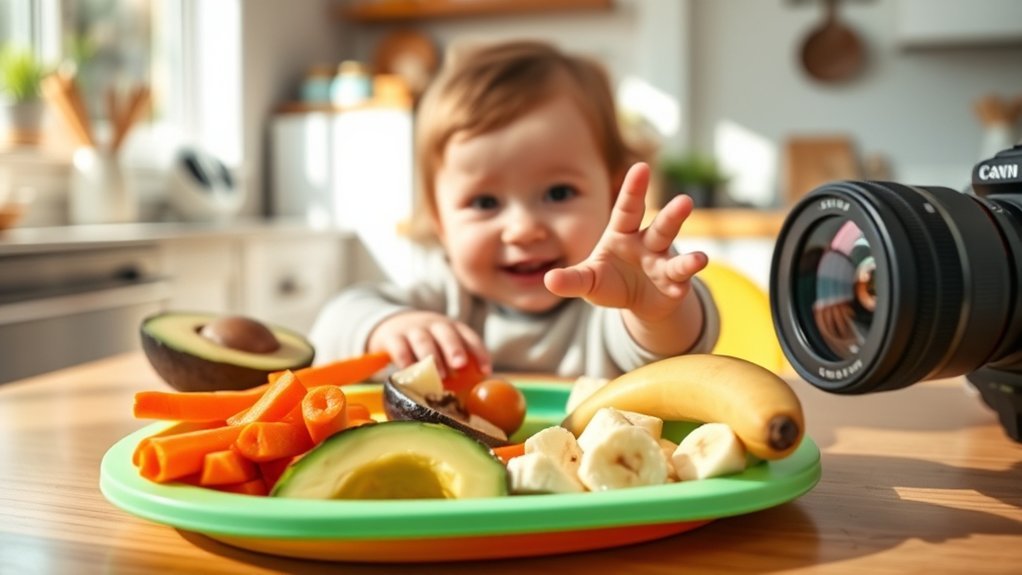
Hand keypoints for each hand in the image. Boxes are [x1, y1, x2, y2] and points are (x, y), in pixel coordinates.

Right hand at [367, 310, 490, 378]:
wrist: (392, 325)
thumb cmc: (425, 344)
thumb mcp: (442, 347)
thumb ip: (456, 365)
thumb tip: (475, 393)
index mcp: (451, 328)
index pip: (469, 337)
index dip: (479, 352)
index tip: (485, 370)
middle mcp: (433, 325)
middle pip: (446, 334)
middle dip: (454, 349)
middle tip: (460, 364)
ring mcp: (412, 330)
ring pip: (423, 340)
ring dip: (432, 356)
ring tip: (440, 374)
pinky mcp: (392, 338)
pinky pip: (399, 348)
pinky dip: (405, 359)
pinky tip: (411, 372)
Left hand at [544, 162, 707, 322]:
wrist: (635, 302)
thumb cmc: (609, 281)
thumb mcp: (588, 280)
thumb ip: (572, 279)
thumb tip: (549, 280)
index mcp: (623, 233)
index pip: (628, 209)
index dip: (634, 189)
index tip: (640, 166)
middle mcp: (648, 244)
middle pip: (661, 227)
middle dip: (673, 215)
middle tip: (686, 201)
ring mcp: (664, 264)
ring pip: (675, 258)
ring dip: (687, 259)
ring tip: (699, 259)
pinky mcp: (675, 285)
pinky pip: (679, 284)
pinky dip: (680, 287)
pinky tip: (680, 290)